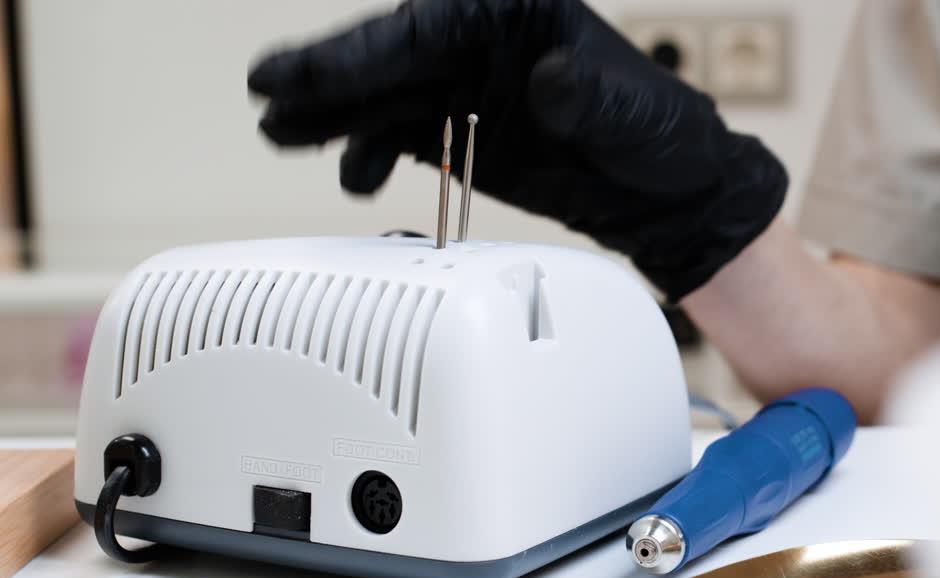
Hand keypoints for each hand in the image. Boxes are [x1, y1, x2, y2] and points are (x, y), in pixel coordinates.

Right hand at [248, 0, 787, 299]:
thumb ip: (587, 98)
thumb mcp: (631, 117)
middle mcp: (484, 42)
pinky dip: (372, 153)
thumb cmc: (661, 137)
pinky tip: (354, 173)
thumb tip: (550, 80)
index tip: (302, 69)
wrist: (667, 196)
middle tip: (268, 98)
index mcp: (516, 13)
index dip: (357, 48)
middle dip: (328, 77)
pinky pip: (402, 134)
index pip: (424, 26)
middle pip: (390, 55)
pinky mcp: (465, 130)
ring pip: (385, 94)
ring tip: (282, 134)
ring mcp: (469, 86)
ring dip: (334, 116)